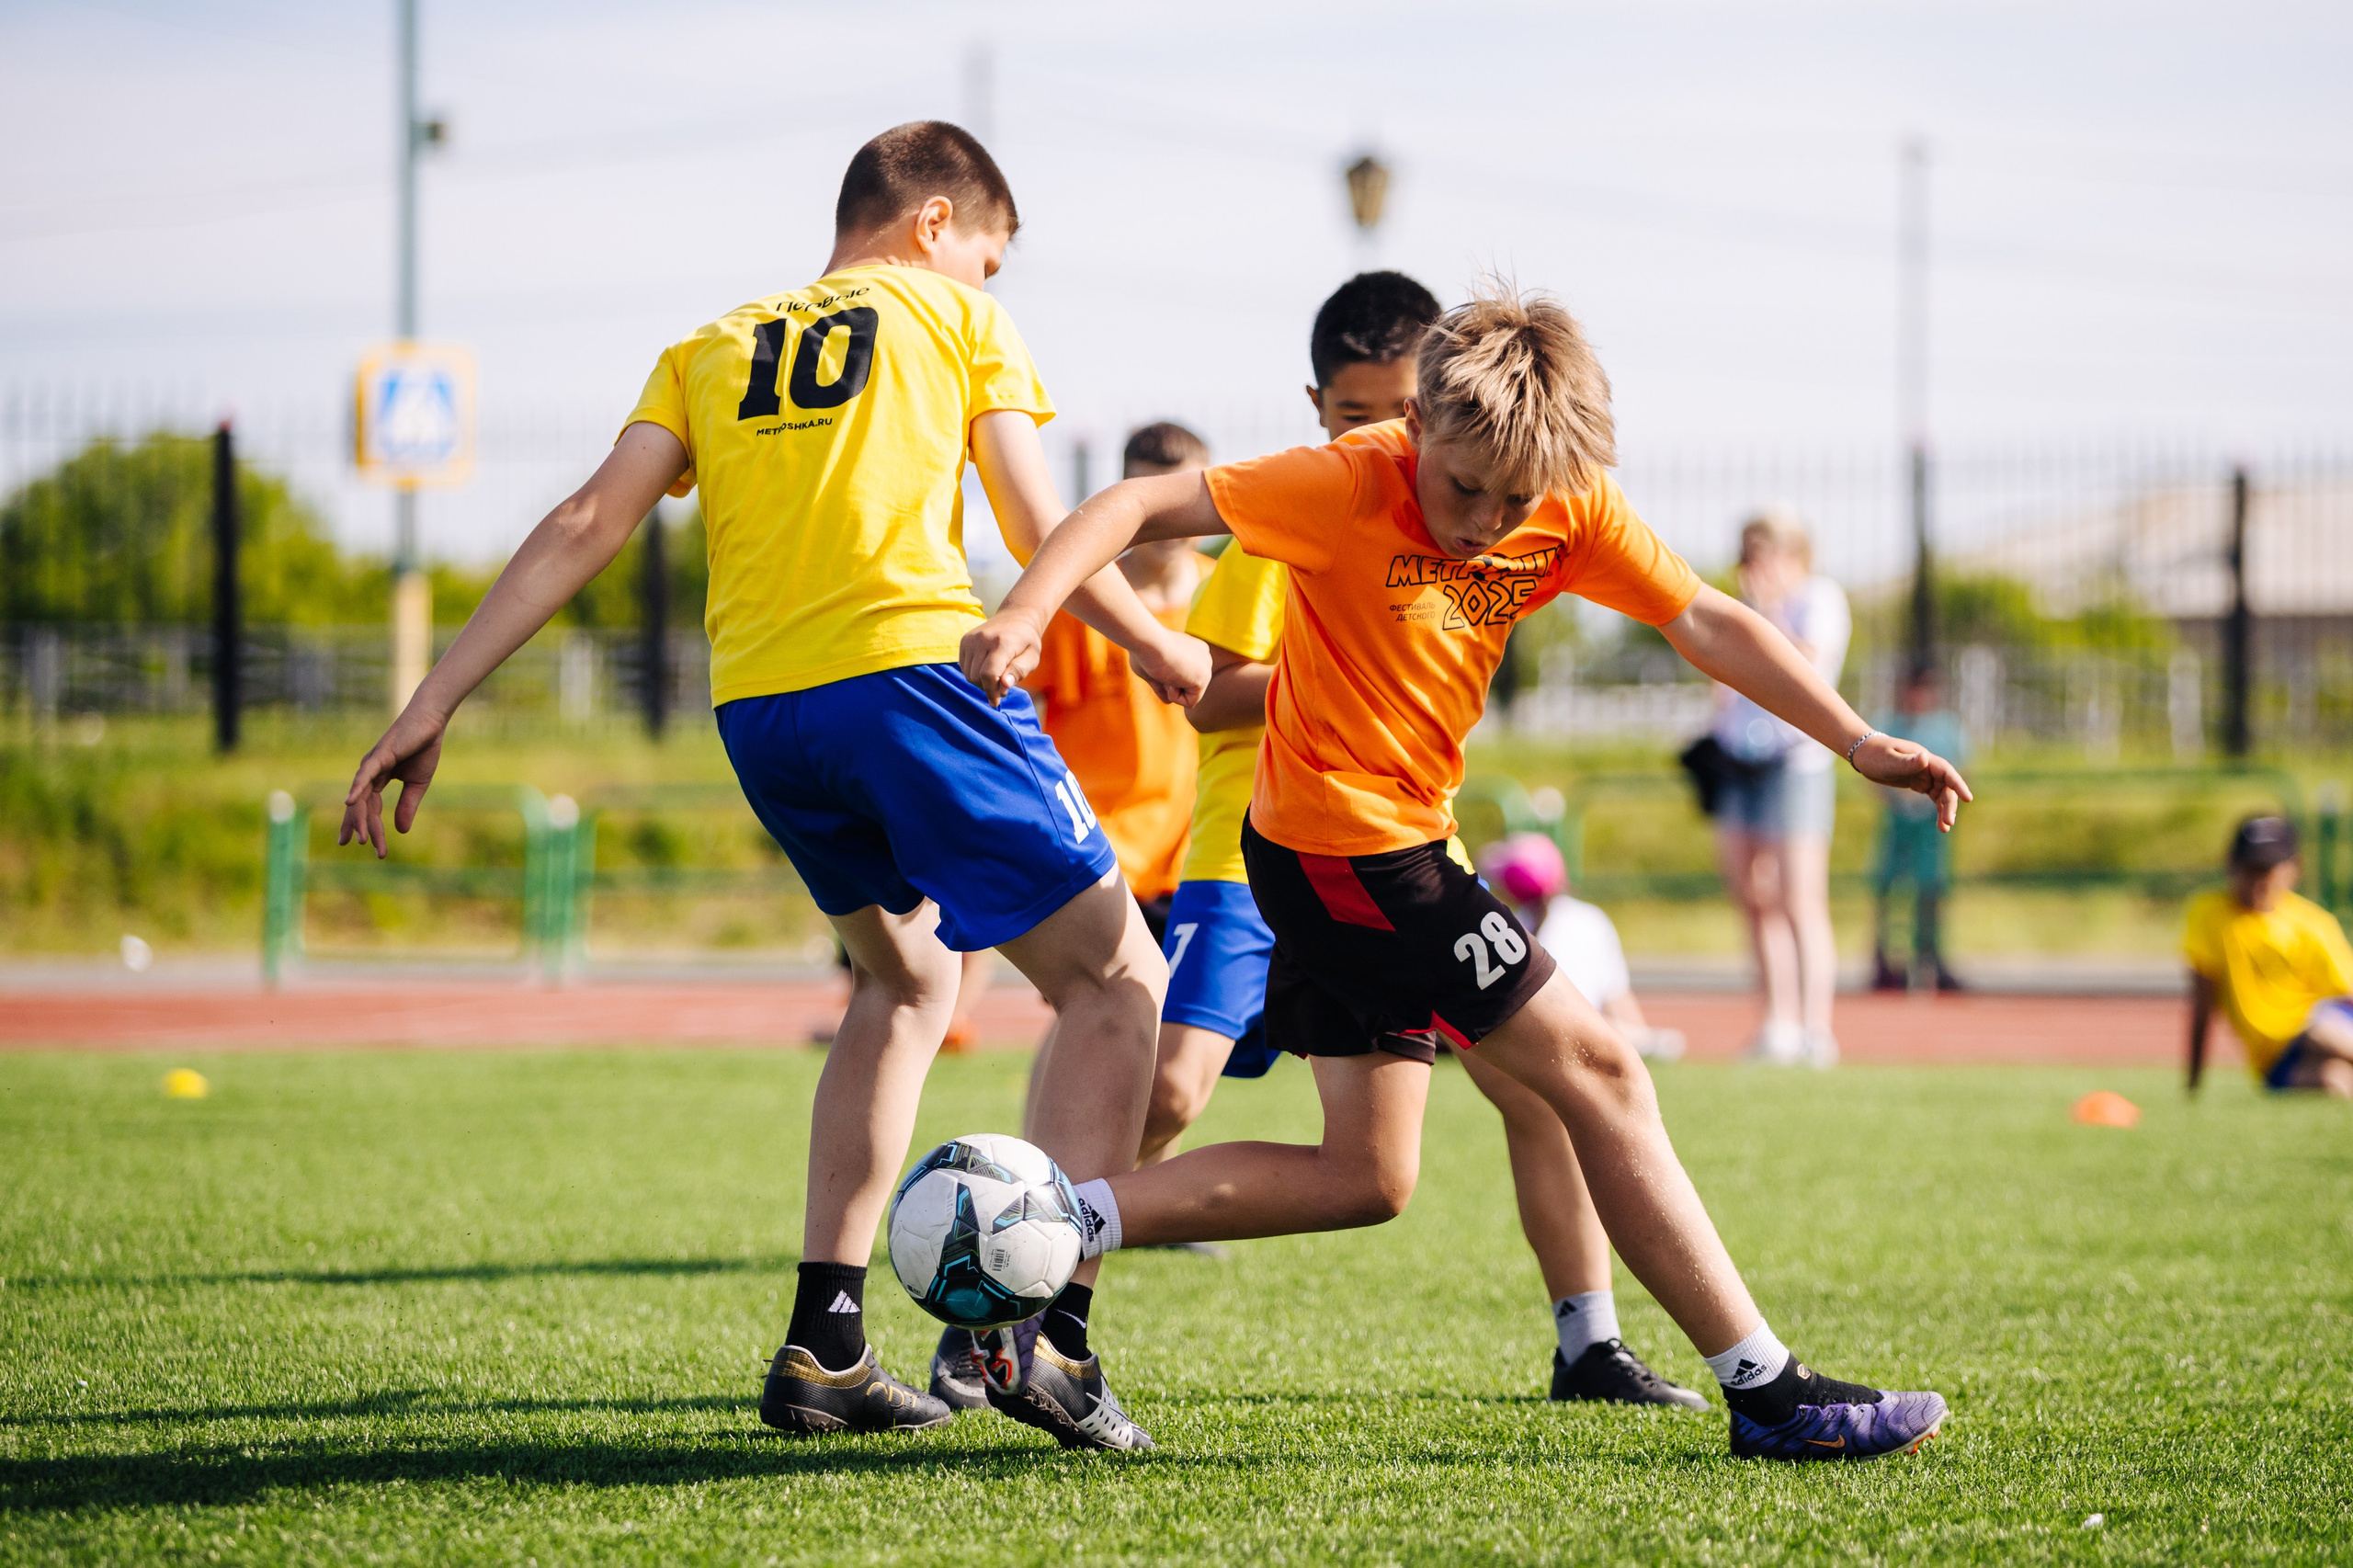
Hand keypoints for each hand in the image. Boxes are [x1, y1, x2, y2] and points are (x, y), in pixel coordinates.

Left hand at [339, 705, 447, 857]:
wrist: (431, 722)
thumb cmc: (424, 748)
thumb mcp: (418, 785)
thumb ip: (407, 806)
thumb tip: (401, 831)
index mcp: (378, 779)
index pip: (371, 809)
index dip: (372, 828)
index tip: (376, 849)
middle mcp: (369, 773)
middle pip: (361, 806)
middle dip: (360, 827)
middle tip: (361, 846)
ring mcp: (371, 764)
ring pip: (362, 797)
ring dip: (360, 818)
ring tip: (361, 837)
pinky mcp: (379, 756)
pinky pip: (365, 776)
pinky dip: (356, 789)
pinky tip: (350, 803)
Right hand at [960, 611, 1044, 704]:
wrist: (1016, 617)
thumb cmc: (1027, 642)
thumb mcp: (1032, 658)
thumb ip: (1019, 671)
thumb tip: (1004, 685)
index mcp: (1002, 643)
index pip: (989, 674)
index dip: (992, 691)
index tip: (997, 701)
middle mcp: (983, 639)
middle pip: (977, 677)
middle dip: (988, 688)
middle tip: (1002, 688)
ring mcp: (971, 639)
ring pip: (968, 674)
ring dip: (981, 682)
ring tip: (996, 678)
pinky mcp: (964, 640)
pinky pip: (964, 667)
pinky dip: (974, 673)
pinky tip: (987, 669)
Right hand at [1129, 628, 1211, 707]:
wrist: (1149, 642)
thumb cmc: (1145, 652)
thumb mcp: (1151, 670)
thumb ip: (1161, 685)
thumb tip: (1168, 701)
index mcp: (1195, 650)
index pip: (1184, 677)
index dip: (1166, 679)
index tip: (1159, 664)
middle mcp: (1204, 657)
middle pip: (1188, 687)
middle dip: (1170, 685)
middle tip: (1162, 669)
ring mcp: (1206, 667)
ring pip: (1189, 696)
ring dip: (1172, 690)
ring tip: (1166, 672)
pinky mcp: (1204, 678)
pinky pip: (1190, 703)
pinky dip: (1176, 697)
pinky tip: (1171, 680)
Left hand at [1850, 733, 1972, 830]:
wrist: (1863, 753)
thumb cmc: (1874, 754)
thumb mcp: (1888, 760)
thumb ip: (1907, 762)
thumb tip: (1925, 758)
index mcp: (1924, 758)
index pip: (1946, 772)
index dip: (1958, 784)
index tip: (1968, 798)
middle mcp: (1928, 766)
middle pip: (1946, 787)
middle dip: (1949, 805)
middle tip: (1948, 823)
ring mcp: (1924, 775)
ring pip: (1942, 794)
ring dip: (1945, 810)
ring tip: (1944, 828)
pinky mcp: (1918, 783)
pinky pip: (1934, 797)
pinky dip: (1938, 809)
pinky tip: (1939, 823)